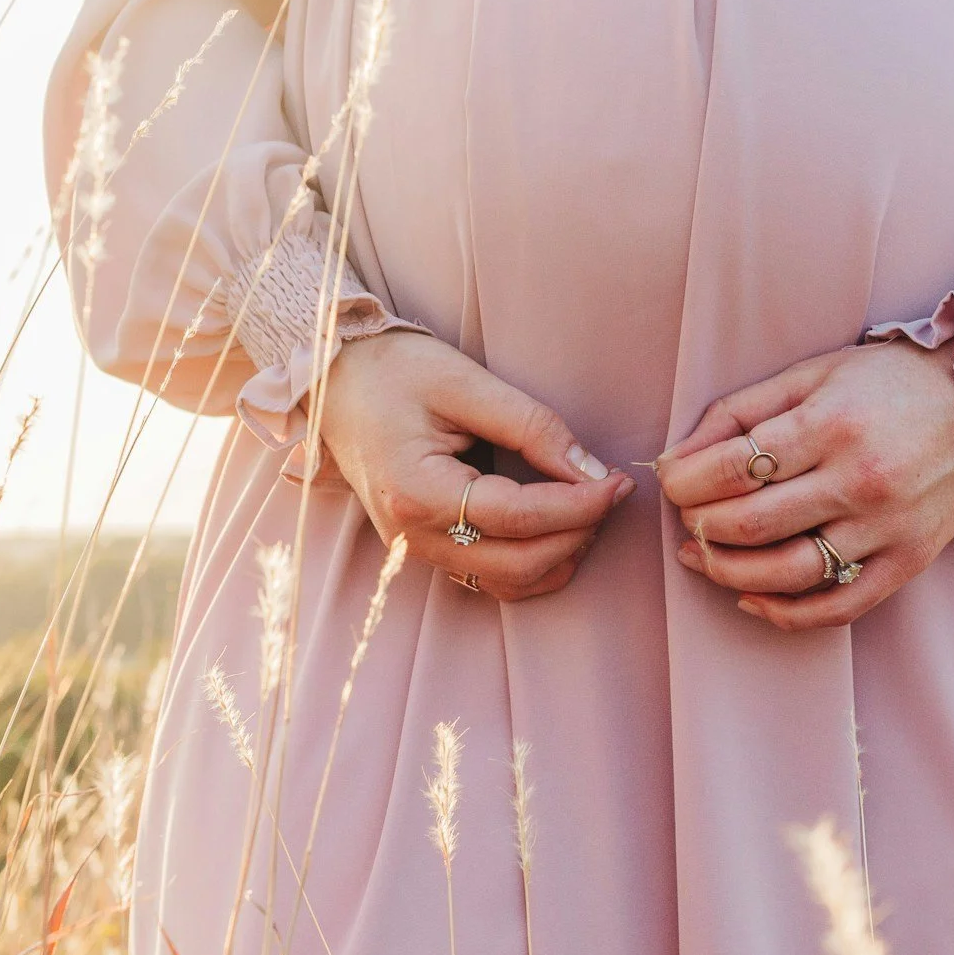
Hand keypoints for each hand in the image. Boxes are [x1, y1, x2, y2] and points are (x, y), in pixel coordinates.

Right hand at [313, 330, 633, 599]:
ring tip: (589, 510)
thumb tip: (591, 469)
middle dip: (578, 533)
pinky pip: (488, 578)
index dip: (580, 505)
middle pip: (518, 564)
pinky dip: (532, 565)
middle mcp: (412, 535)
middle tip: (612, 492)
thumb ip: (532, 426)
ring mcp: (414, 548)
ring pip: (507, 583)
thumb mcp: (464, 381)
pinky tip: (558, 529)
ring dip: (559, 556)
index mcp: (417, 491)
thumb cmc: (393, 371)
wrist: (334, 380)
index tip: (620, 482)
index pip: (519, 517)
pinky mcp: (423, 547)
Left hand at [655, 339, 953, 630]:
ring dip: (728, 574)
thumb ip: (740, 412)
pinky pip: (838, 607)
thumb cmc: (889, 382)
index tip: (672, 481)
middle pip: (750, 526)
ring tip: (705, 556)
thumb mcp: (812, 374)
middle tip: (688, 517)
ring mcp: (887, 527)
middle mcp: (860, 480)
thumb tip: (676, 459)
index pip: (732, 469)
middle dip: (699, 526)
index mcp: (831, 425)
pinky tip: (752, 598)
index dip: (684, 482)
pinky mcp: (908, 561)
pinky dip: (785, 613)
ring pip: (787, 574)